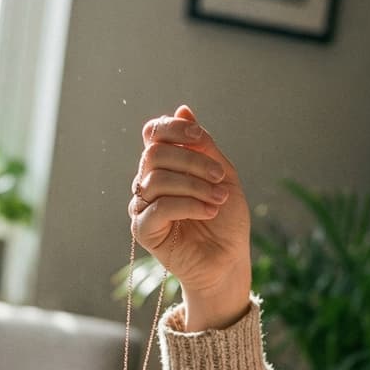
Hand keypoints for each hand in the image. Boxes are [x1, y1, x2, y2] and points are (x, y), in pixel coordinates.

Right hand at [129, 105, 252, 330]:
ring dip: (194, 185)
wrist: (228, 260)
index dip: (174, 129)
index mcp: (164, 166)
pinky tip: (209, 212)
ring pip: (156, 179)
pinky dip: (188, 205)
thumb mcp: (221, 174)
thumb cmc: (226, 219)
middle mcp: (148, 183)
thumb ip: (203, 145)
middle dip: (192, 161)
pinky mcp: (143, 231)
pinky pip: (159, 207)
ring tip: (218, 200)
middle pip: (154, 154)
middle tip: (219, 177)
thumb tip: (183, 109)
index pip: (154, 134)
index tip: (201, 138)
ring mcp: (142, 207)